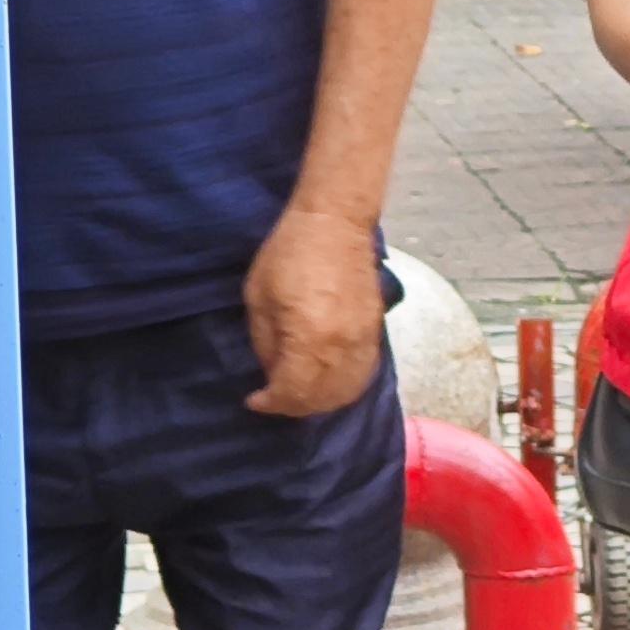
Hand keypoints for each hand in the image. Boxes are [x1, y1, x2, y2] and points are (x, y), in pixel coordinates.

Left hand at [244, 205, 388, 416]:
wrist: (336, 223)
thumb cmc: (288, 254)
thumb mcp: (258, 298)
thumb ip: (266, 344)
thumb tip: (274, 374)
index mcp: (309, 337)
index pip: (293, 392)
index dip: (270, 403)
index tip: (254, 399)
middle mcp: (342, 346)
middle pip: (322, 399)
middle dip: (293, 405)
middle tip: (274, 397)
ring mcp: (364, 340)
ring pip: (347, 391)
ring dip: (321, 401)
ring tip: (299, 393)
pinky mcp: (375, 332)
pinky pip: (363, 374)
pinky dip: (344, 387)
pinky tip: (327, 382)